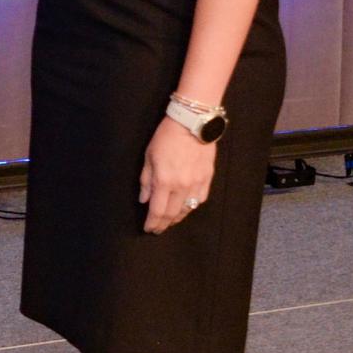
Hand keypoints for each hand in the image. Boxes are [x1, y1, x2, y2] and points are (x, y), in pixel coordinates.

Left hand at [139, 118, 216, 235]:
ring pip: (187, 209)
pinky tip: (186, 208)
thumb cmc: (166, 137)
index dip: (152, 222)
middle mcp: (182, 186)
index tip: (148, 229)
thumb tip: (144, 199)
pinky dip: (191, 207)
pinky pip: (200, 199)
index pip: (157, 210)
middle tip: (158, 229)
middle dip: (163, 224)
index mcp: (164, 181)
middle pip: (172, 214)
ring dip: (177, 218)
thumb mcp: (149, 157)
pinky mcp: (207, 178)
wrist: (192, 123)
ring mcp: (197, 183)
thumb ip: (146, 181)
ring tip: (170, 222)